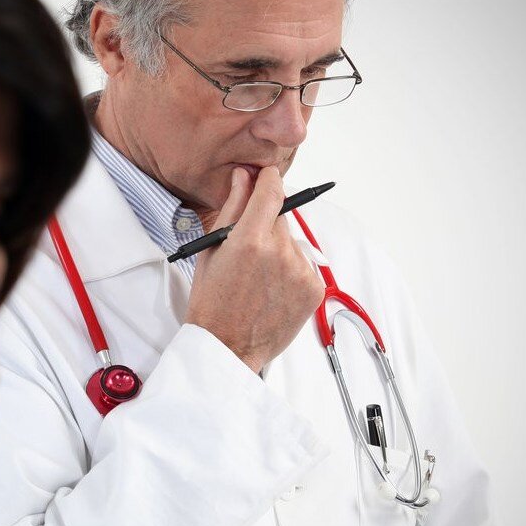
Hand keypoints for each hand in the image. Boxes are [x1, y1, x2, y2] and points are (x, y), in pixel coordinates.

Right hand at [185, 166, 324, 372]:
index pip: (271, 189)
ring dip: (279, 249)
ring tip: (258, 276)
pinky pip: (304, 265)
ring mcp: (301, 272)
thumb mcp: (211, 250)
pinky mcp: (314, 288)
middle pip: (281, 217)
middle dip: (266, 224)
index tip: (265, 178)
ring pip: (292, 242)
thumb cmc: (212, 302)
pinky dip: (290, 270)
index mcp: (250, 240)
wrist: (228, 348)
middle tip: (248, 249)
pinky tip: (271, 288)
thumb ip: (232, 209)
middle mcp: (280, 253)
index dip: (267, 179)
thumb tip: (244, 177)